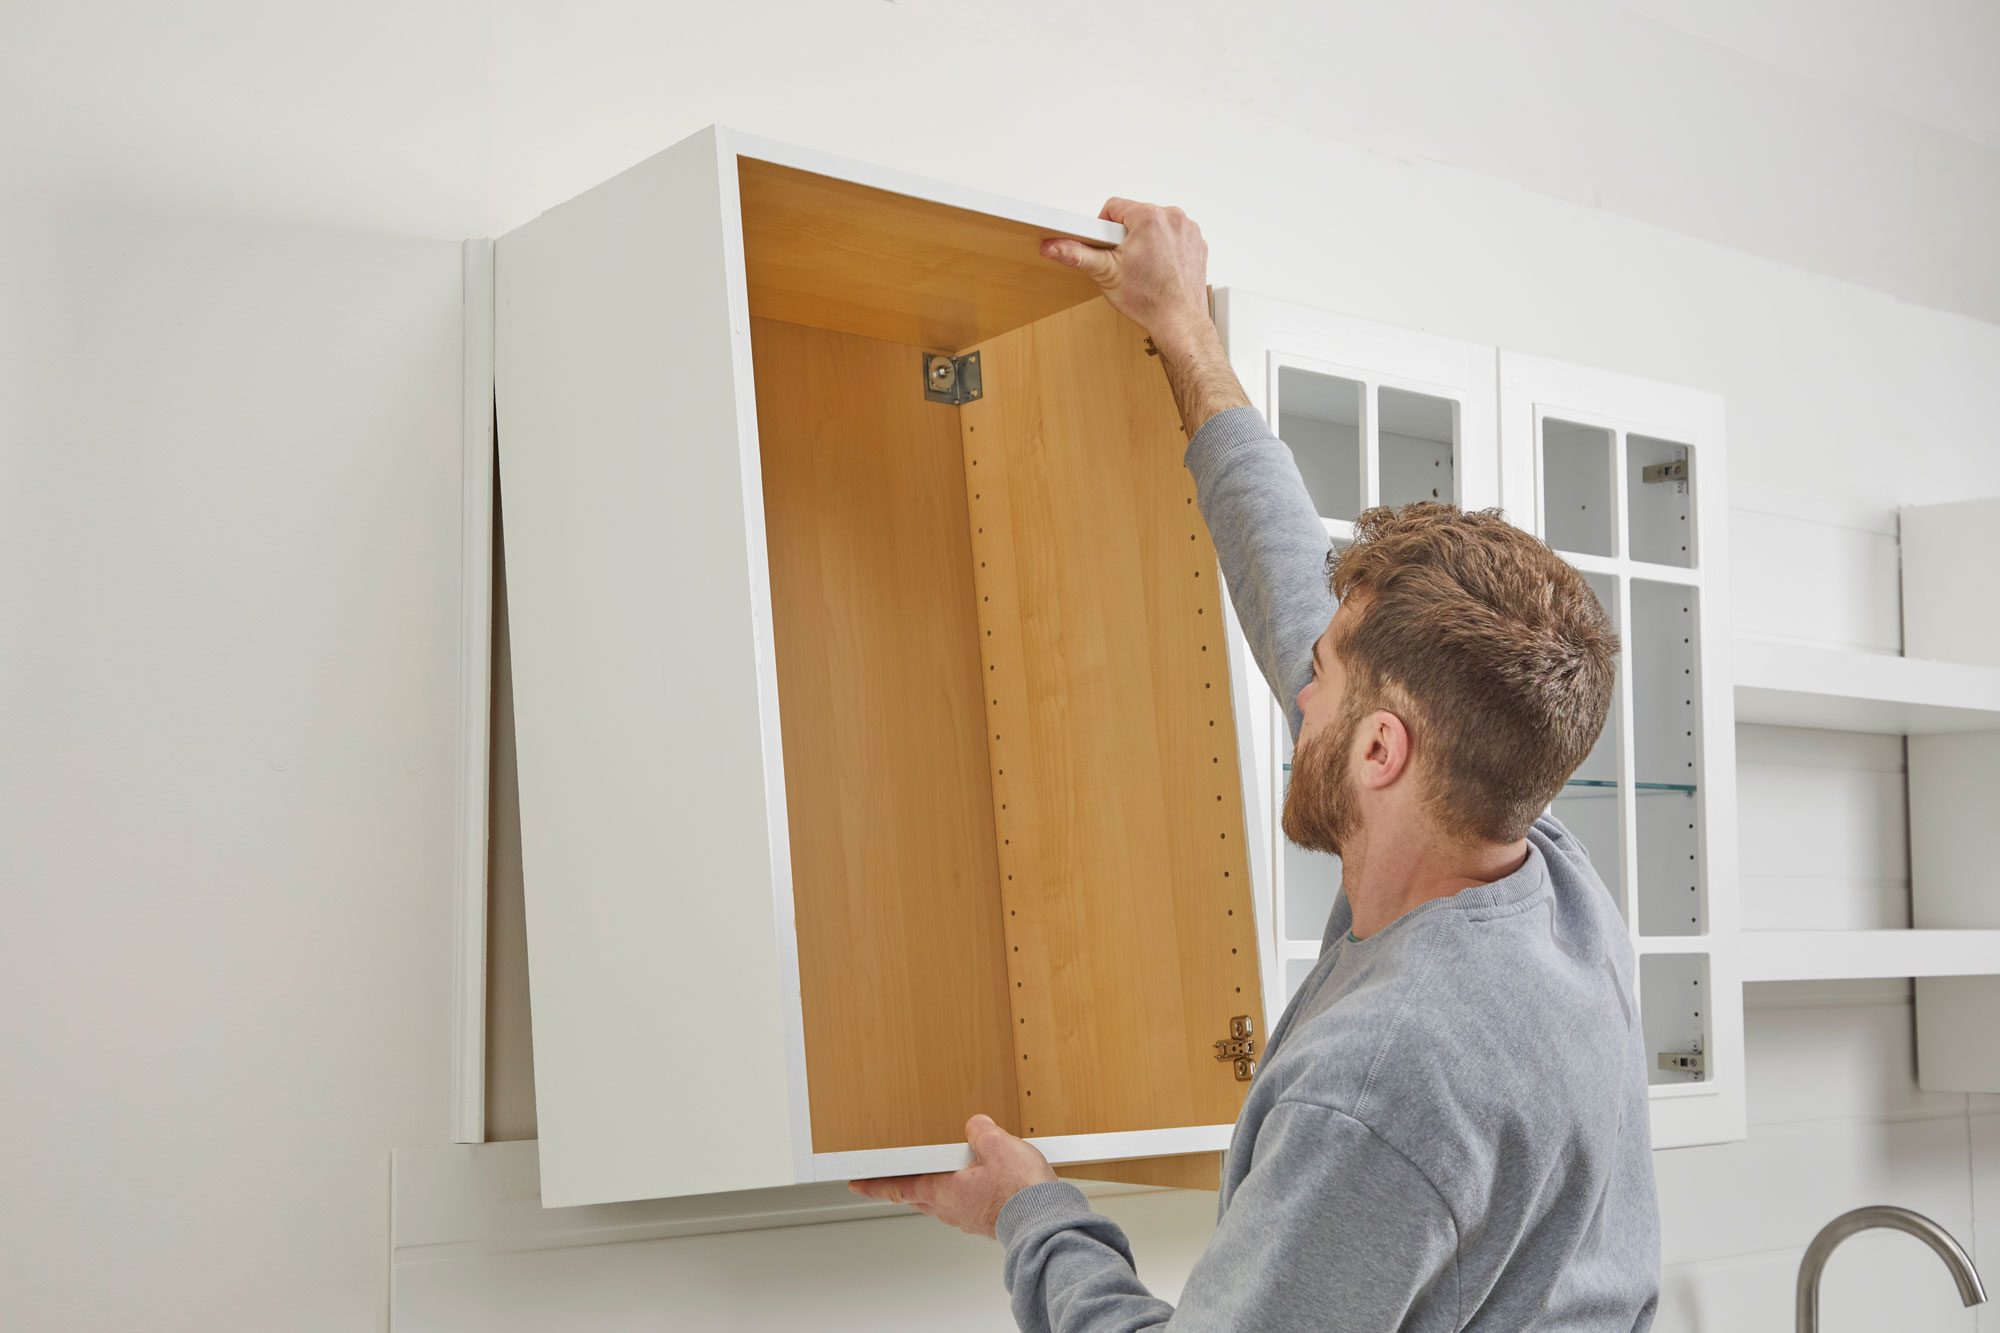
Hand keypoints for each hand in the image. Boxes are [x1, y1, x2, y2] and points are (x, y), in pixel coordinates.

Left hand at [848, 1113, 1055, 1237]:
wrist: (1045, 1221)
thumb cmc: (1021, 1193)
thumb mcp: (998, 1146)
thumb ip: (981, 1131)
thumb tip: (975, 1126)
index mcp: (944, 1191)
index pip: (899, 1186)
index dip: (875, 1183)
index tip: (858, 1183)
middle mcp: (951, 1208)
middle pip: (919, 1194)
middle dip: (905, 1184)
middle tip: (893, 1176)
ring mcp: (968, 1216)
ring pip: (943, 1198)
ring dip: (937, 1185)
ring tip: (942, 1170)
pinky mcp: (987, 1219)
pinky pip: (966, 1202)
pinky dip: (963, 1189)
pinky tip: (980, 1179)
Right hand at [1041, 199, 1214, 356]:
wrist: (1179, 322)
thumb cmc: (1148, 300)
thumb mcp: (1105, 273)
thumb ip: (1076, 254)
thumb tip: (1053, 245)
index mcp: (1149, 217)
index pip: (1114, 207)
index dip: (1103, 228)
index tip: (1106, 247)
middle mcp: (1173, 218)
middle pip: (1136, 215)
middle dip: (1126, 235)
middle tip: (1125, 261)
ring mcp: (1188, 230)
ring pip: (1156, 225)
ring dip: (1147, 240)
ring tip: (1144, 266)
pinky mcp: (1197, 242)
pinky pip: (1174, 235)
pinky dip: (1165, 247)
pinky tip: (1160, 268)